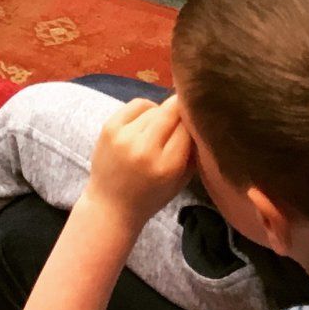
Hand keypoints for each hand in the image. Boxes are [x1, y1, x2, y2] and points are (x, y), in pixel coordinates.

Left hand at [84, 96, 194, 231]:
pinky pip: (135, 104)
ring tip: (163, 124)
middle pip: (171, 112)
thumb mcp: (180, 182)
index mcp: (166, 167)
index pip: (187, 129)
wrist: (110, 205)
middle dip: (181, 111)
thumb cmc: (150, 197)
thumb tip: (200, 123)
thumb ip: (193, 154)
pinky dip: (146, 108)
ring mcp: (124, 136)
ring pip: (154, 107)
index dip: (194, 123)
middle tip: (185, 112)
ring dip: (163, 112)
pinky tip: (148, 119)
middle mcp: (145, 149)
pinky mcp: (109, 127)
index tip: (197, 122)